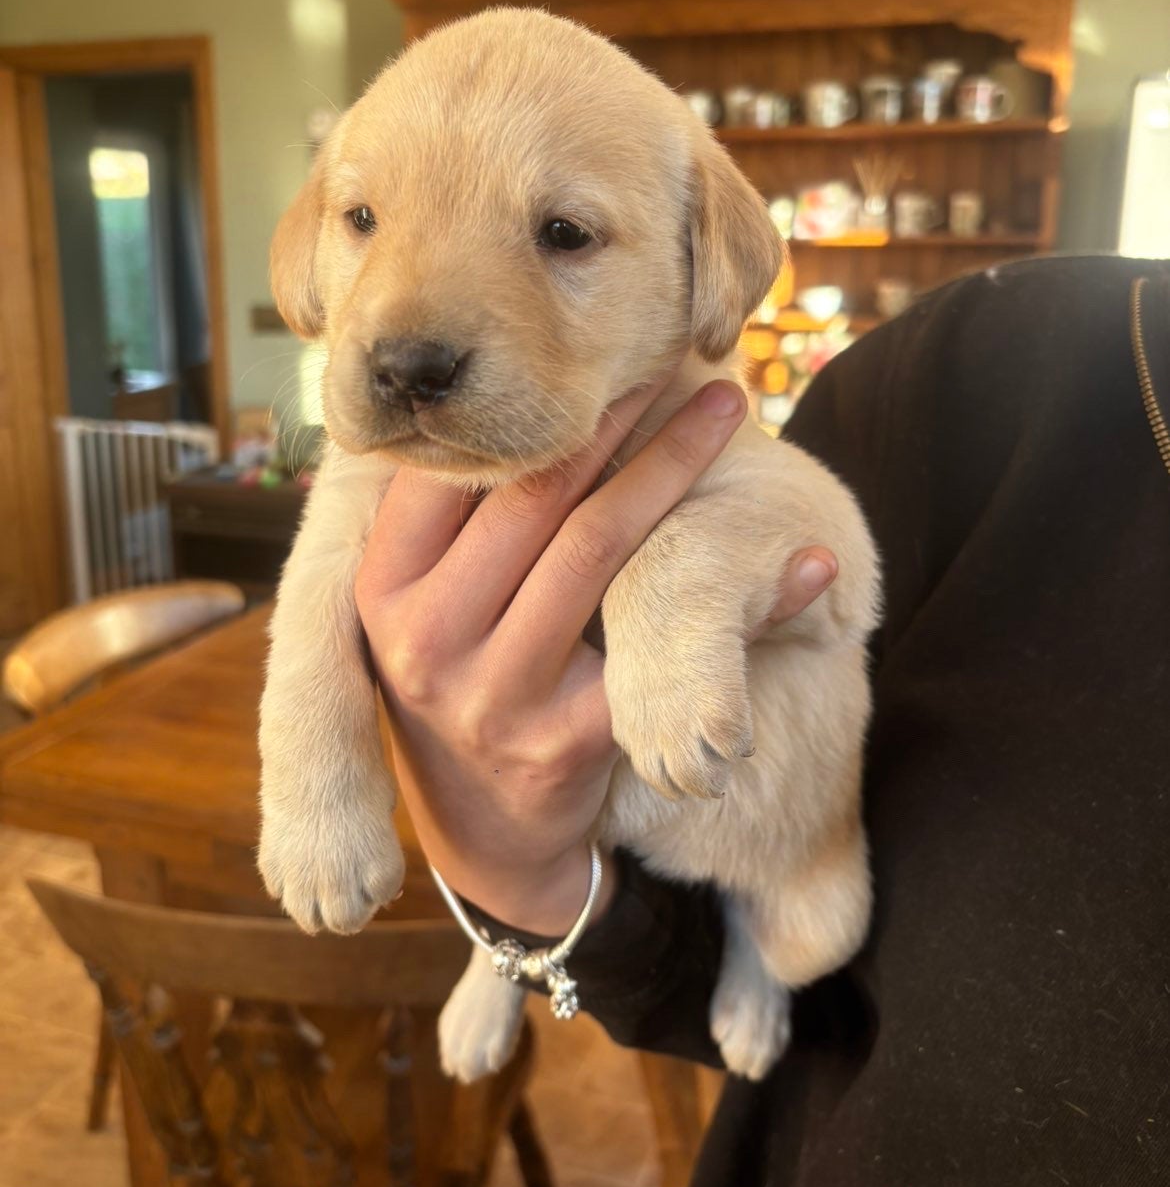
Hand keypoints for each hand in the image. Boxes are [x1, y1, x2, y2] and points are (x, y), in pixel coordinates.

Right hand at [356, 379, 837, 936]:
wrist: (480, 831)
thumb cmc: (455, 681)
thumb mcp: (414, 609)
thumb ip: (442, 523)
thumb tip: (500, 395)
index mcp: (379, 590)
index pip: (453, 472)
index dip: (529, 409)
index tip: (588, 356)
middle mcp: (425, 639)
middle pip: (533, 500)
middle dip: (613, 418)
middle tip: (677, 361)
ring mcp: (493, 694)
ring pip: (595, 552)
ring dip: (671, 469)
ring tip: (723, 409)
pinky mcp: (564, 742)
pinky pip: (662, 650)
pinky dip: (745, 604)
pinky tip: (800, 558)